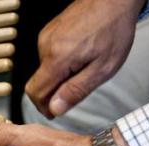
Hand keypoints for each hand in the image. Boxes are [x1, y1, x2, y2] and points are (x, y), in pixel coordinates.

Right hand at [26, 0, 143, 117]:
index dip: (43, 107)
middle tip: (78, 90)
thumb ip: (76, 90)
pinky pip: (48, 56)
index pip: (35, 92)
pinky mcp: (49, 31)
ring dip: (59, 76)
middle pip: (39, 82)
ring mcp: (45, 37)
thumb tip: (55, 109)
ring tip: (84, 68)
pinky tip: (79, 56)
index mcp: (57, 58)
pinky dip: (60, 63)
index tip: (56, 111)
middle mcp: (45, 47)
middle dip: (54, 92)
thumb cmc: (113, 30)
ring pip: (45, 70)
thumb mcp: (103, 68)